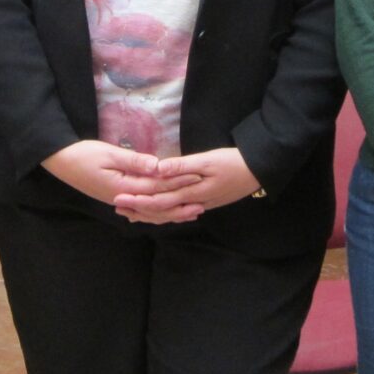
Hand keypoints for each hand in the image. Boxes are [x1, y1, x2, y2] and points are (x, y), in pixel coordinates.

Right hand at [41, 140, 183, 206]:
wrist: (62, 163)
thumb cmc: (83, 154)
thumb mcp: (108, 153)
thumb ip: (134, 161)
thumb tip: (158, 166)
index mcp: (123, 187)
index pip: (156, 187)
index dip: (177, 182)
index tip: (196, 178)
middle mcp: (123, 199)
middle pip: (157, 204)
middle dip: (180, 202)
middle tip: (202, 201)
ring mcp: (120, 201)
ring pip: (150, 212)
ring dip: (171, 212)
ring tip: (191, 213)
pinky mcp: (118, 199)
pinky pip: (141, 211)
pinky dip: (156, 213)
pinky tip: (166, 213)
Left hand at [113, 147, 260, 223]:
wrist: (257, 171)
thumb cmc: (232, 162)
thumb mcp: (207, 160)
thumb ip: (182, 166)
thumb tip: (157, 169)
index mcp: (191, 193)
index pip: (158, 200)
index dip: (137, 200)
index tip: (118, 196)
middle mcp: (193, 203)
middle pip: (160, 210)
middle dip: (138, 208)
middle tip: (117, 205)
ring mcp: (199, 204)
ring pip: (169, 213)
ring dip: (149, 213)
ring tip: (130, 212)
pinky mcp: (204, 202)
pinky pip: (179, 211)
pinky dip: (165, 212)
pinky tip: (158, 211)